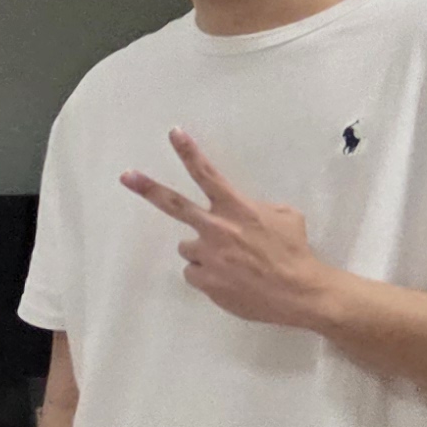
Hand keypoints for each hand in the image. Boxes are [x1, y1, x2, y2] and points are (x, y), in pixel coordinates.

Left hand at [121, 130, 343, 330]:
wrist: (299, 292)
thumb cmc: (294, 251)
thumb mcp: (285, 216)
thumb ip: (258, 208)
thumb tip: (245, 210)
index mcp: (237, 208)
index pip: (208, 175)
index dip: (189, 152)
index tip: (174, 133)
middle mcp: (217, 228)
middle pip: (175, 205)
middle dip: (148, 188)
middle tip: (126, 175)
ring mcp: (208, 256)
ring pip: (188, 248)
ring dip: (202, 251)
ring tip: (229, 262)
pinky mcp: (205, 282)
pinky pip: (194, 273)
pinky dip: (207, 275)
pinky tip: (229, 280)